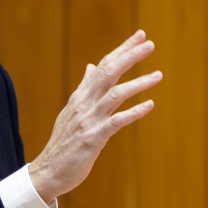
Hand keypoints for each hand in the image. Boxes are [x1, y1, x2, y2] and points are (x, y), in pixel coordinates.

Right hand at [28, 30, 161, 202]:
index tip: (140, 36)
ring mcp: (88, 120)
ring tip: (158, 75)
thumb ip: (84, 88)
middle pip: (108, 72)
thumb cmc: (64, 143)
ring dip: (138, 83)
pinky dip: (134, 112)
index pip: (103, 66)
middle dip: (129, 56)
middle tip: (150, 44)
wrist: (48, 171)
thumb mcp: (72, 111)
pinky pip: (116, 122)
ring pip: (115, 94)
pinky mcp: (93, 138)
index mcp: (80, 96)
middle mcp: (84, 103)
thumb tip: (90, 66)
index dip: (122, 50)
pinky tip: (149, 105)